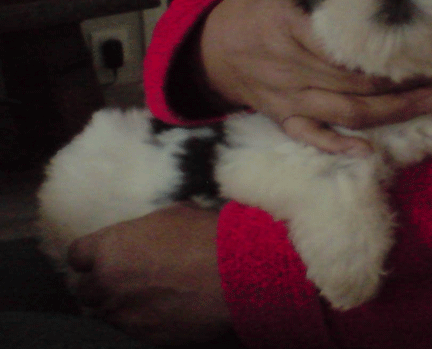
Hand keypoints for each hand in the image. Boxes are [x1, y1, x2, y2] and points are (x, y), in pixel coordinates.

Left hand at [67, 203, 230, 345]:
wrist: (235, 274)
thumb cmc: (205, 237)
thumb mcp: (174, 214)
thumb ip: (148, 228)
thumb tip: (152, 231)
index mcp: (110, 248)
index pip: (77, 255)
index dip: (92, 254)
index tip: (104, 254)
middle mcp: (108, 285)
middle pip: (85, 290)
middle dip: (102, 283)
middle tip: (125, 277)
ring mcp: (125, 316)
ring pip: (107, 314)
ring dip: (121, 304)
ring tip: (148, 295)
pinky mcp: (146, 337)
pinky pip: (132, 330)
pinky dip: (143, 320)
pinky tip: (166, 309)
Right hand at [200, 0, 431, 155]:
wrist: (214, 50)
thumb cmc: (254, 10)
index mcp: (287, 24)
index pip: (345, 41)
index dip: (387, 47)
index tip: (422, 44)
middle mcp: (289, 64)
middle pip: (354, 80)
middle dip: (403, 82)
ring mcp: (286, 97)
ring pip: (344, 111)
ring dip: (391, 112)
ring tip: (430, 102)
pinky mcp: (282, 118)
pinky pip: (310, 137)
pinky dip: (337, 147)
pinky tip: (368, 153)